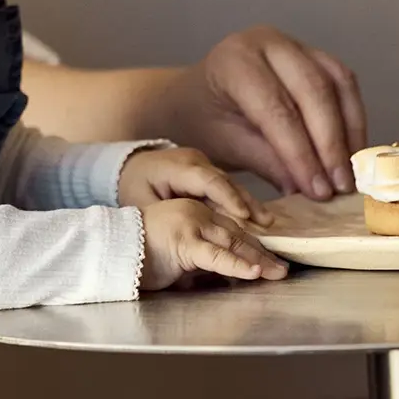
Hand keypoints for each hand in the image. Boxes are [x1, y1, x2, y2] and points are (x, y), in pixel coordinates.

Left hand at [119, 146, 272, 224]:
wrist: (131, 167)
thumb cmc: (134, 187)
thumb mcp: (142, 204)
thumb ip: (164, 217)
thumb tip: (187, 236)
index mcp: (176, 166)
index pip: (207, 181)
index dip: (227, 197)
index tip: (243, 215)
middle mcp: (195, 162)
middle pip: (225, 182)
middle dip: (246, 202)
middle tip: (265, 223)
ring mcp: (204, 166)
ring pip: (230, 185)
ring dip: (249, 204)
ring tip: (267, 223)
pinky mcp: (208, 174)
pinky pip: (227, 189)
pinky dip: (240, 204)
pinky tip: (257, 220)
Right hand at [140, 199, 287, 289]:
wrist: (112, 247)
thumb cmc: (139, 253)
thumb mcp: (178, 253)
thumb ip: (202, 258)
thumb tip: (225, 274)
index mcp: (195, 212)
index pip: (231, 229)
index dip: (254, 246)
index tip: (271, 260)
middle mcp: (197, 213)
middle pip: (238, 235)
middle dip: (263, 254)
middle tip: (282, 269)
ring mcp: (191, 225)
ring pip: (233, 243)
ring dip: (258, 260)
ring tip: (277, 273)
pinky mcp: (184, 243)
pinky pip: (217, 256)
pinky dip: (237, 265)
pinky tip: (254, 272)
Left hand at [154, 27, 366, 199]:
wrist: (193, 99)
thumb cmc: (202, 123)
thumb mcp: (225, 146)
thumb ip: (267, 162)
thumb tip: (310, 189)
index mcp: (235, 61)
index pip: (277, 110)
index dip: (301, 153)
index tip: (318, 191)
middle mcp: (268, 43)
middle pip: (313, 91)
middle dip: (330, 144)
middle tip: (340, 186)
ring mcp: (294, 44)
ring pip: (337, 84)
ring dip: (349, 131)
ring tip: (351, 174)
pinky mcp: (314, 55)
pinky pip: (343, 84)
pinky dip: (352, 119)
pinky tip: (353, 153)